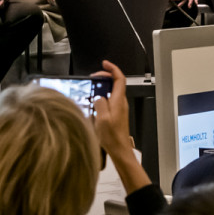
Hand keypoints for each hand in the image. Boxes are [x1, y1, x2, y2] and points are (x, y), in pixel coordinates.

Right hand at [92, 62, 154, 193]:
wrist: (120, 150)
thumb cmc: (112, 137)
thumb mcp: (102, 118)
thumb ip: (100, 103)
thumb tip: (99, 97)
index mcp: (119, 100)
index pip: (119, 78)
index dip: (112, 68)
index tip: (104, 63)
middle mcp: (121, 102)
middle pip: (115, 83)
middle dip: (104, 77)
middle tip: (93, 78)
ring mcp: (120, 108)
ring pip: (112, 92)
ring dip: (102, 88)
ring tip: (92, 90)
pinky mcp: (117, 114)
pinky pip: (110, 101)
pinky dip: (102, 97)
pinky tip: (94, 103)